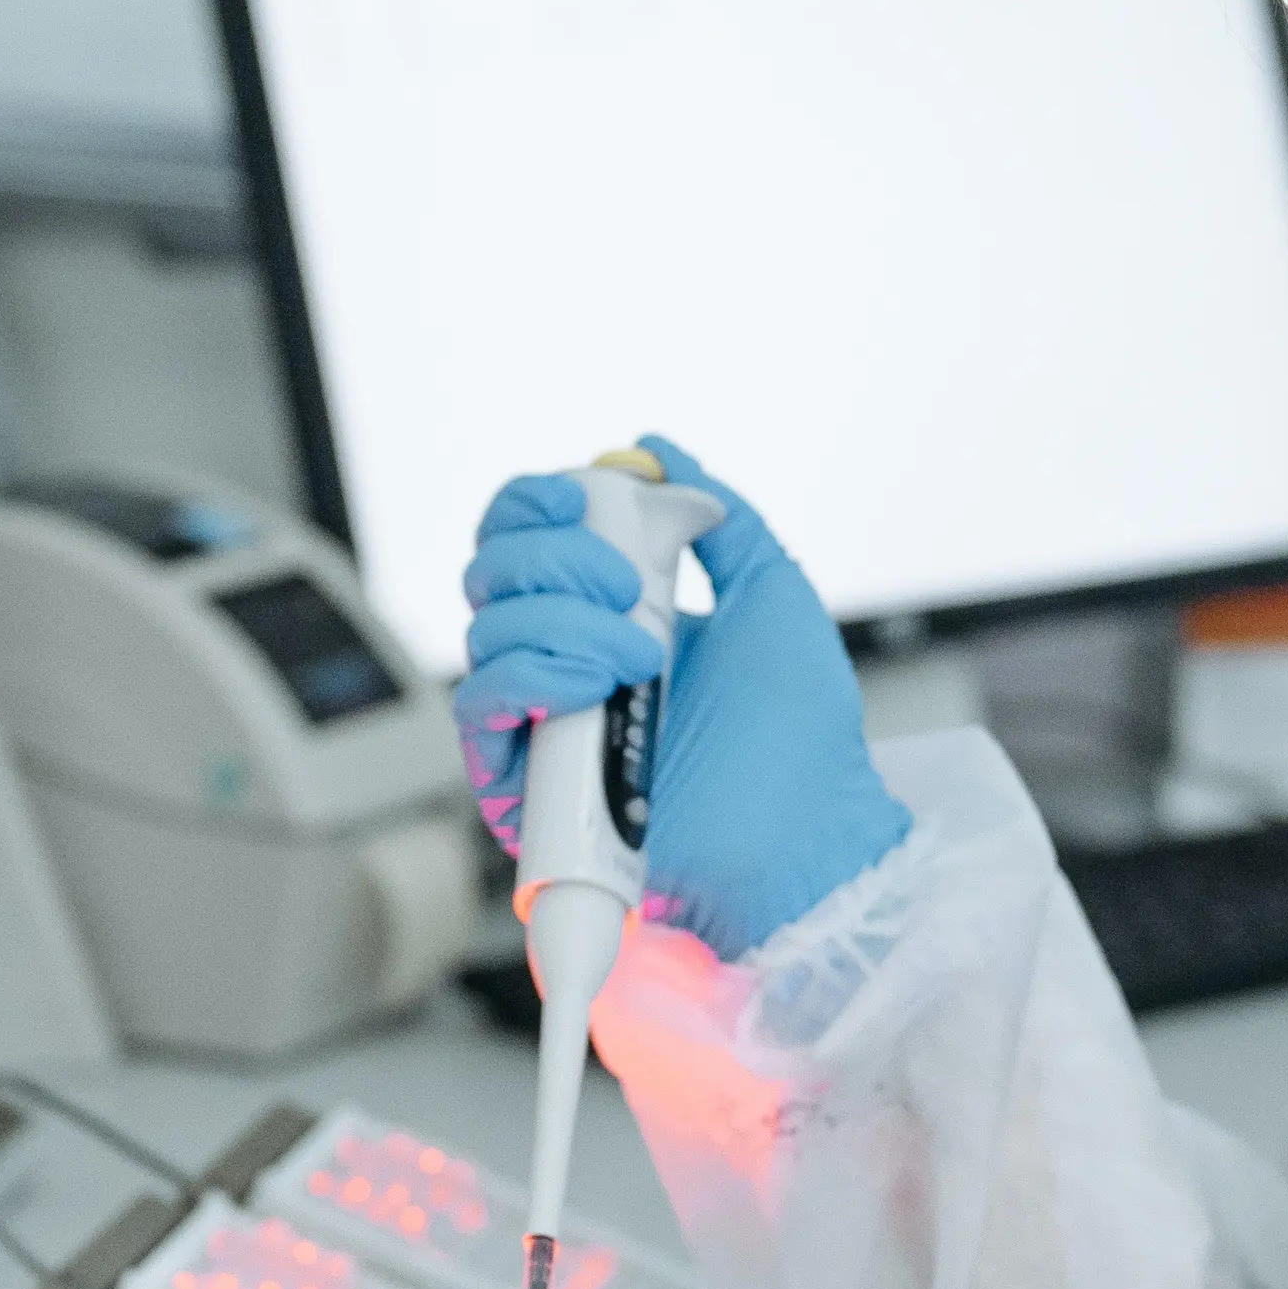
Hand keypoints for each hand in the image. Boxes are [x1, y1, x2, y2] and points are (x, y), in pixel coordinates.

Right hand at [450, 438, 913, 960]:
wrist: (807, 836)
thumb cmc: (802, 738)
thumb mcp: (773, 593)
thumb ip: (719, 516)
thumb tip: (653, 452)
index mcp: (614, 613)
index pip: (530, 538)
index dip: (535, 504)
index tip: (577, 496)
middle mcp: (567, 662)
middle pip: (492, 573)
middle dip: (551, 556)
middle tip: (628, 585)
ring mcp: (544, 723)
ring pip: (484, 632)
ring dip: (559, 622)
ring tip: (638, 653)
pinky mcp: (526, 785)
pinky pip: (479, 707)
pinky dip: (528, 678)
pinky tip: (589, 685)